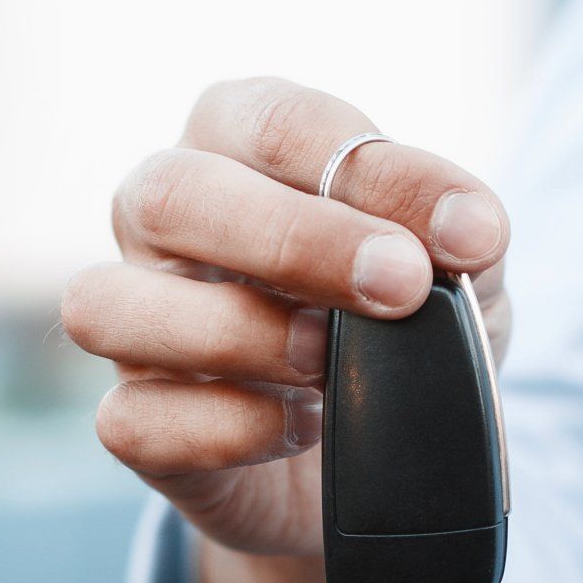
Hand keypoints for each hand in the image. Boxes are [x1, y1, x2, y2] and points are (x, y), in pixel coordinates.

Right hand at [63, 77, 511, 557]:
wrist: (379, 460)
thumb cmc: (395, 329)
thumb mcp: (452, 274)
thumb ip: (460, 239)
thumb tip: (470, 231)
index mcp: (234, 146)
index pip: (273, 122)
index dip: (371, 171)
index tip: (467, 234)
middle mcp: (160, 220)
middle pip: (169, 195)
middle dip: (294, 239)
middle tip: (400, 286)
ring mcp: (132, 323)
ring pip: (111, 305)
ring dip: (236, 332)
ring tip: (329, 360)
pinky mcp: (136, 424)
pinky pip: (133, 421)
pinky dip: (227, 427)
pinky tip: (303, 426)